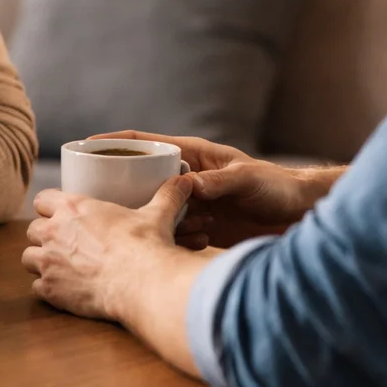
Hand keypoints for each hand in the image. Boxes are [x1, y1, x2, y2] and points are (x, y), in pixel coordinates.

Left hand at [23, 175, 194, 320]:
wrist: (144, 284)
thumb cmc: (147, 246)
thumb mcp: (158, 215)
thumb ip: (168, 196)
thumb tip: (185, 181)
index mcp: (74, 207)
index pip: (43, 199)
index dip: (50, 207)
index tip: (61, 215)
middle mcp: (54, 232)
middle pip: (32, 229)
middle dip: (45, 236)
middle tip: (64, 244)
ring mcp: (49, 262)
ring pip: (28, 258)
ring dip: (41, 262)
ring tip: (61, 267)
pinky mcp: (50, 290)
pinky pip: (36, 287)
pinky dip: (48, 289)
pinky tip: (66, 290)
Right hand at [92, 131, 334, 248]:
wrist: (300, 215)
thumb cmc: (278, 187)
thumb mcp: (247, 179)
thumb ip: (218, 181)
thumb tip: (188, 186)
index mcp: (194, 155)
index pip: (145, 142)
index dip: (115, 143)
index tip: (86, 146)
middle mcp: (188, 176)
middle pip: (142, 176)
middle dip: (122, 187)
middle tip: (99, 201)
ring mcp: (192, 201)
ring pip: (156, 207)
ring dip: (154, 219)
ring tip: (156, 227)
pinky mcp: (200, 225)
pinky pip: (175, 230)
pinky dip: (174, 238)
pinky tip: (186, 244)